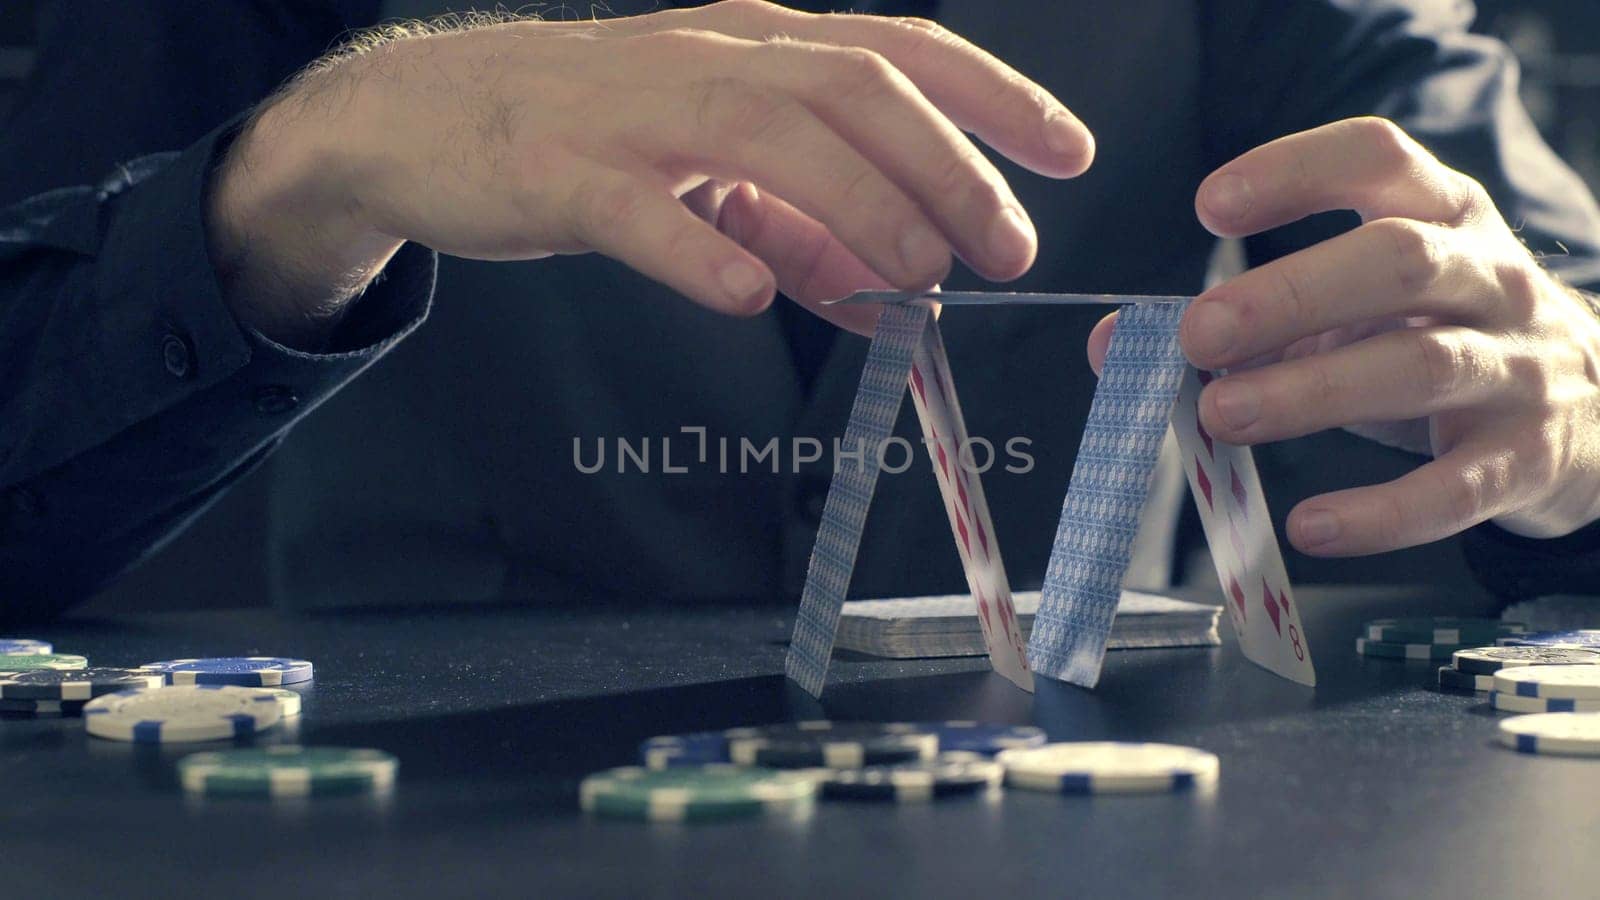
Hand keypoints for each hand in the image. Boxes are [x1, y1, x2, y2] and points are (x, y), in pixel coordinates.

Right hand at [208, 0, 1093, 346]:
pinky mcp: (560, 173)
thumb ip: (805, 233)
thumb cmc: (583, 134)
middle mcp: (706, 58)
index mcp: (752, 46)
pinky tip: (750, 296)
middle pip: (853, 90)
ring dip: (857, 207)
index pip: (899, 55)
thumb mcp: (710, 174)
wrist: (419, 117)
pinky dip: (699, 249)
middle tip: (1007, 246)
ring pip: (766, 136)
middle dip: (947, 166)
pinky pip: (638, 211)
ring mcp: (631, 113)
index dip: (994, 98)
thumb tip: (899, 302)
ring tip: (918, 277)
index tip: (1071, 151)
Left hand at [1087, 117, 1599, 556]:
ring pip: (1420, 367)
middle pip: (1396, 262)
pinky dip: (1381, 513)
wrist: (1593, 412)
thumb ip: (1248, 320)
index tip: (1209, 206)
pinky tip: (1313, 526)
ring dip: (1312, 392)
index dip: (1294, 171)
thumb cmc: (1442, 340)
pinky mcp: (1527, 458)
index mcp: (1441, 217)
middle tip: (1198, 333)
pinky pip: (1458, 487)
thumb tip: (1118, 345)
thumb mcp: (1359, 308)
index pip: (1378, 160)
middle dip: (1290, 294)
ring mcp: (1517, 367)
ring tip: (1222, 414)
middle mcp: (1487, 278)